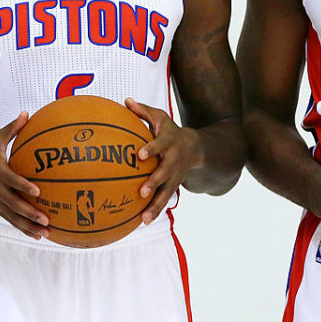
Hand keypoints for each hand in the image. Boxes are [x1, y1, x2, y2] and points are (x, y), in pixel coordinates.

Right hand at [0, 112, 49, 238]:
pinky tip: (36, 235)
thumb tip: (27, 113)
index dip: (23, 186)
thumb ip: (12, 128)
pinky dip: (23, 229)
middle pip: (14, 204)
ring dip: (29, 226)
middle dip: (30, 213)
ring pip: (13, 217)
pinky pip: (11, 220)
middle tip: (46, 220)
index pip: (11, 180)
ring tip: (45, 233)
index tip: (38, 191)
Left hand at [125, 98, 203, 224]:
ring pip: (166, 192)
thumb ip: (142, 111)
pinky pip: (165, 200)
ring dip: (156, 205)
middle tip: (142, 191)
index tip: (140, 155)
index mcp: (168, 142)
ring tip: (144, 218)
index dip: (152, 149)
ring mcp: (175, 176)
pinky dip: (156, 211)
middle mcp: (173, 161)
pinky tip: (144, 221)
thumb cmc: (169, 130)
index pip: (160, 144)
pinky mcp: (174, 186)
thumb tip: (125, 100)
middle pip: (164, 173)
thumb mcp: (160, 117)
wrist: (195, 148)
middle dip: (154, 183)